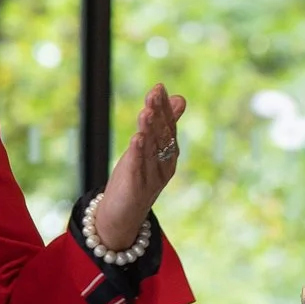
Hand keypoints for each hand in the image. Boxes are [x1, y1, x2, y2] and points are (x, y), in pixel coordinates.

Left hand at [95, 84, 188, 250]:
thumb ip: (165, 125)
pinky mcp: (137, 188)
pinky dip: (138, 153)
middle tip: (153, 95)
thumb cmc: (138, 178)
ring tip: (145, 112)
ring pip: (151, 150)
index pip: (167, 126)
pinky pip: (139, 168)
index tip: (158, 87)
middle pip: (162, 136)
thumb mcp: (151, 149)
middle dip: (157, 115)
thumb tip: (180, 97)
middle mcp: (164, 164)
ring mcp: (152, 177)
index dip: (163, 108)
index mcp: (169, 154)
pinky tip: (136, 139)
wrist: (125, 216)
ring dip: (149, 130)